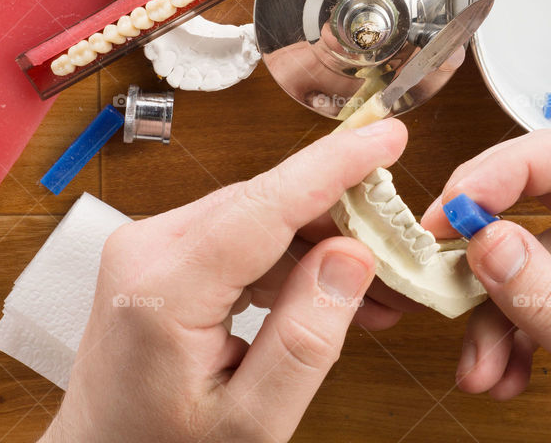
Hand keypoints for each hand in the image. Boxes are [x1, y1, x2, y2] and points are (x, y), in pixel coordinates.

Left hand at [40, 118, 407, 442]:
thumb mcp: (251, 421)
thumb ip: (305, 339)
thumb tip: (352, 255)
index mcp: (162, 290)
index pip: (264, 205)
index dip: (333, 165)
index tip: (386, 135)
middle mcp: (146, 249)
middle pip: (267, 205)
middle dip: (344, 222)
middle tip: (404, 259)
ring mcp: (149, 246)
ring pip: (260, 218)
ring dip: (321, 247)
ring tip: (377, 296)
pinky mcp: (161, 254)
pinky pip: (240, 237)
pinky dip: (288, 261)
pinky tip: (328, 295)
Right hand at [420, 125, 550, 441]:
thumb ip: (550, 300)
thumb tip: (484, 240)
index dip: (507, 168)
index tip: (456, 206)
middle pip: (539, 196)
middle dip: (486, 231)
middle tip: (438, 248)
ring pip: (524, 259)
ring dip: (492, 313)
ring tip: (481, 365)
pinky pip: (528, 298)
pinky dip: (505, 336)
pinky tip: (503, 374)